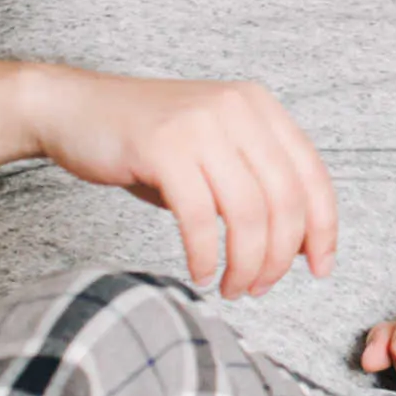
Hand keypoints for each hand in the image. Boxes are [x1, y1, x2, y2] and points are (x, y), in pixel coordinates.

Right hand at [19, 65, 336, 298]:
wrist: (72, 109)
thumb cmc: (146, 143)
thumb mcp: (214, 155)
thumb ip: (256, 188)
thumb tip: (298, 247)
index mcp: (260, 107)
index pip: (312, 176)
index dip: (323, 229)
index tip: (318, 268)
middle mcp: (238, 108)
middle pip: (285, 199)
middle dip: (279, 256)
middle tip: (260, 288)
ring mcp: (202, 124)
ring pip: (248, 212)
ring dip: (245, 263)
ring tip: (233, 288)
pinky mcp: (164, 145)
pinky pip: (200, 216)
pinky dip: (205, 254)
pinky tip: (200, 272)